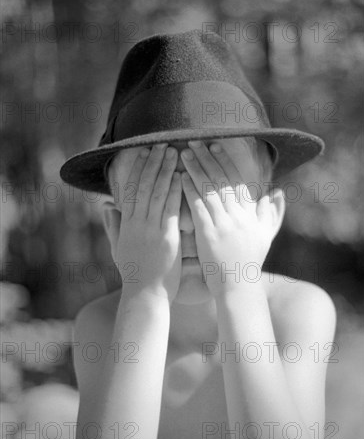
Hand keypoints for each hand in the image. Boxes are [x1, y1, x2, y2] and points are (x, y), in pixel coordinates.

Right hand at [109, 143, 181, 302]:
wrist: (145, 295)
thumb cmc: (134, 273)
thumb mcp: (118, 247)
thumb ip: (112, 225)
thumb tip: (105, 205)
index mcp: (128, 224)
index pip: (131, 189)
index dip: (138, 169)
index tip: (144, 151)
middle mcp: (137, 223)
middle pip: (144, 186)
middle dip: (153, 163)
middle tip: (162, 143)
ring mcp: (151, 230)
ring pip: (156, 193)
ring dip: (165, 170)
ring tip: (173, 152)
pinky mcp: (166, 238)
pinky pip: (170, 210)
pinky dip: (174, 192)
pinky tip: (181, 176)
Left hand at [180, 140, 272, 296]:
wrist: (239, 287)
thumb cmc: (250, 262)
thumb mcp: (266, 236)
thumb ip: (272, 213)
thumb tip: (276, 193)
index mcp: (250, 213)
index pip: (236, 180)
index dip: (225, 161)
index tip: (216, 145)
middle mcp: (238, 215)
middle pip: (221, 179)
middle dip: (208, 158)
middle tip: (195, 141)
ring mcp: (223, 223)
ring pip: (209, 189)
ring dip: (196, 168)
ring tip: (184, 153)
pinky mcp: (209, 233)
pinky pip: (198, 207)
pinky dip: (189, 190)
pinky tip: (180, 177)